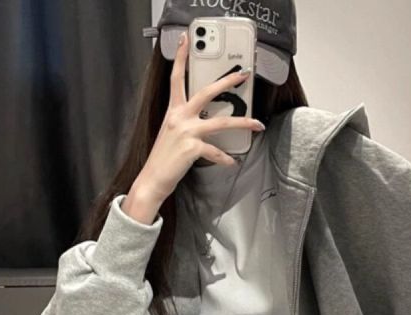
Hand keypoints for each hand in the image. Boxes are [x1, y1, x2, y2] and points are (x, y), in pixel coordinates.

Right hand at [136, 30, 264, 203]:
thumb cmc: (164, 158)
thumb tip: (207, 118)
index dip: (181, 57)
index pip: (176, 78)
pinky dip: (225, 159)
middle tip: (243, 75)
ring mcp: (186, 131)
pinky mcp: (192, 148)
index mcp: (173, 111)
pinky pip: (216, 151)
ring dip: (243, 122)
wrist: (153, 179)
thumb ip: (186, 121)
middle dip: (227, 82)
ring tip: (257, 124)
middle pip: (206, 92)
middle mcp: (179, 117)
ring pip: (221, 122)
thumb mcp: (172, 133)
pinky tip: (231, 162)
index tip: (186, 39)